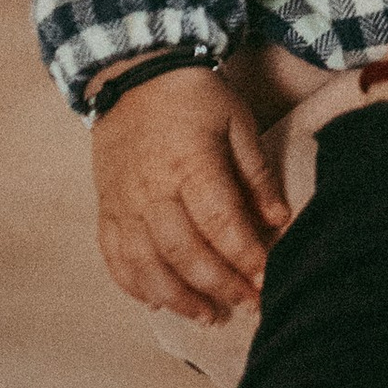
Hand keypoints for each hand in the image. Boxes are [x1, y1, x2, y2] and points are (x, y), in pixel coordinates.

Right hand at [91, 66, 288, 326]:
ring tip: (208, 315)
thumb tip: (280, 220)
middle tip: (247, 304)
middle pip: (183, 252)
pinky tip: (158, 303)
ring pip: (145, 264)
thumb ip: (256, 173)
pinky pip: (114, 257)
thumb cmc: (194, 96)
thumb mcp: (237, 121)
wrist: (134, 72)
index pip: (220, 223)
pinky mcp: (106, 207)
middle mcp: (151, 189)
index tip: (266, 280)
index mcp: (189, 163)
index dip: (245, 257)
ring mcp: (123, 202)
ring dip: (177, 297)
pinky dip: (134, 286)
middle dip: (219, 285)